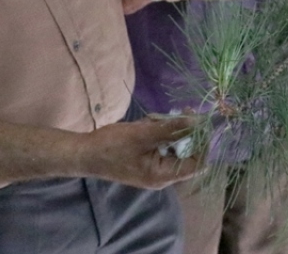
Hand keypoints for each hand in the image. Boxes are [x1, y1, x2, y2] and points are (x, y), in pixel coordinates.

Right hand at [83, 115, 203, 189]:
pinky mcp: (147, 159)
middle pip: (187, 152)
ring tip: (151, 120)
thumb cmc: (112, 146)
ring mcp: (154, 167)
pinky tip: (146, 123)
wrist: (84, 153)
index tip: (202, 121)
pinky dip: (158, 131)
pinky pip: (162, 144)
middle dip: (183, 131)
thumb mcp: (143, 134)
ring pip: (174, 144)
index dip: (203, 143)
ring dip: (168, 128)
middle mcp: (162, 175)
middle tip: (180, 111)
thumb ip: (172, 128)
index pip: (198, 164)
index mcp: (163, 175)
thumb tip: (198, 121)